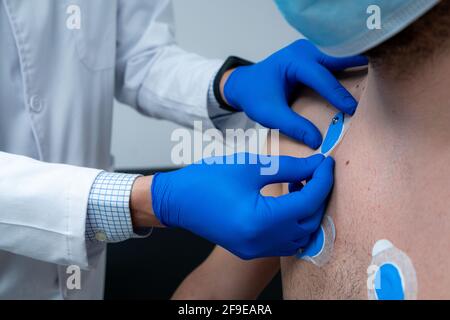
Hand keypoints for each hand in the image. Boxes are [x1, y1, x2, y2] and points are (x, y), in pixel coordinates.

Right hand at [151, 153, 334, 258]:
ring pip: (299, 235)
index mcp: (260, 221)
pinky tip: (286, 201)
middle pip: (307, 222)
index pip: (307, 202)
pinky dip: (292, 223)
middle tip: (315, 172)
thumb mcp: (251, 166)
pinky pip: (284, 241)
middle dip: (318, 196)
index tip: (326, 163)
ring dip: (306, 211)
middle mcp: (260, 242)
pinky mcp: (250, 250)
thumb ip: (290, 167)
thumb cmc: (208, 179)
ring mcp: (255, 250)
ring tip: (299, 185)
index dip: (322, 180)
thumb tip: (317, 165)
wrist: (177, 200)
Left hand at [222, 39, 367, 148]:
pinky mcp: (313, 58)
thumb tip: (317, 141)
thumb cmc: (254, 95)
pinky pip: (332, 63)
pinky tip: (361, 76)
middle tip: (378, 82)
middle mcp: (304, 51)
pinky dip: (345, 69)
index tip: (353, 109)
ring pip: (337, 59)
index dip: (338, 94)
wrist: (244, 84)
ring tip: (377, 76)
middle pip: (336, 60)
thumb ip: (292, 126)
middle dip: (355, 70)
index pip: (321, 77)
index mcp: (293, 61)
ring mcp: (309, 52)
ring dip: (353, 67)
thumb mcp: (269, 114)